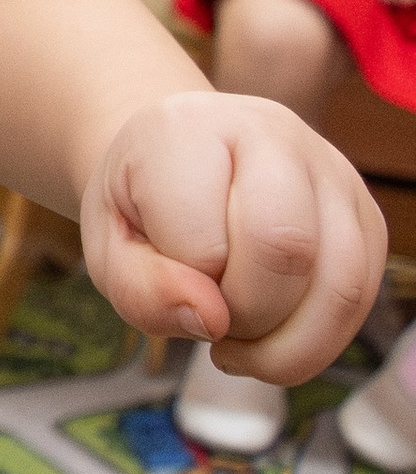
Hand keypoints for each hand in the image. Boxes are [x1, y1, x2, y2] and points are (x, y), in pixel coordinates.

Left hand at [79, 88, 382, 382]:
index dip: (184, 289)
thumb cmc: (140, 207)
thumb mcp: (107, 248)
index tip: (168, 281)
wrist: (176, 163)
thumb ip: (141, 288)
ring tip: (241, 341)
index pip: (202, 239)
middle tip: (211, 318)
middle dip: (245, 315)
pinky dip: (317, 341)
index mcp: (189, 128)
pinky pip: (362, 299)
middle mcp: (272, 133)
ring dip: (288, 345)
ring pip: (341, 284)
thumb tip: (211, 319)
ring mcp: (331, 171)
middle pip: (285, 247)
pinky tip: (273, 334)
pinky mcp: (366, 214)